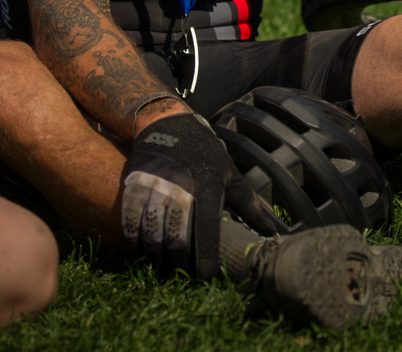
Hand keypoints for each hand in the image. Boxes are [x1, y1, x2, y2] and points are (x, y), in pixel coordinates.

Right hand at [121, 112, 281, 278]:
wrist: (167, 123)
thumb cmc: (205, 153)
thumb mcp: (230, 174)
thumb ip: (249, 206)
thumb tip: (270, 232)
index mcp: (207, 187)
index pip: (207, 231)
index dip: (206, 258)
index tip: (206, 277)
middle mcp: (180, 188)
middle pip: (175, 237)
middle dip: (178, 263)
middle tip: (180, 275)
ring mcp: (155, 187)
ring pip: (151, 233)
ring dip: (155, 256)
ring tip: (162, 268)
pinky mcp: (135, 186)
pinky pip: (131, 221)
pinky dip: (135, 242)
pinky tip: (142, 252)